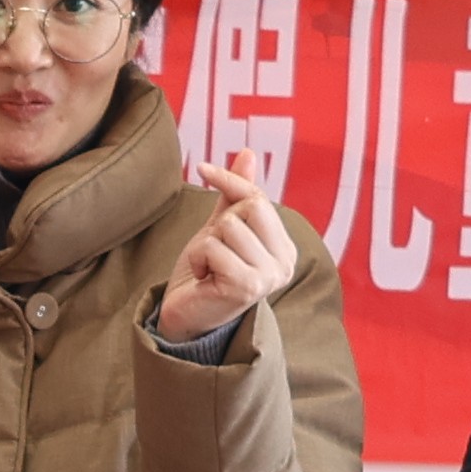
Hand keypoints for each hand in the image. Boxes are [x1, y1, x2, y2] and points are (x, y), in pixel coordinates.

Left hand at [157, 154, 301, 346]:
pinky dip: (199, 258)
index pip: (260, 198)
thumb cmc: (205, 274)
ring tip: (208, 267)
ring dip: (206, 243)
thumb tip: (248, 153)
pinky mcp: (246, 286)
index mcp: (284, 248)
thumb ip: (235, 195)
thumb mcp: (220, 229)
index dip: (230, 181)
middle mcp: (285, 264)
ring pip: (230, 227)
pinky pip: (214, 247)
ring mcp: (268, 277)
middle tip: (212, 251)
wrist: (186, 319)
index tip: (202, 169)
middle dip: (220, 223)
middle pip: (250, 207)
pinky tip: (202, 278)